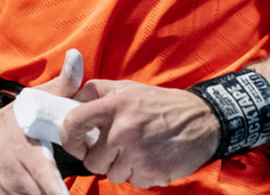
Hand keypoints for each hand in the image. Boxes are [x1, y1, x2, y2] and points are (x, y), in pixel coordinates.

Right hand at [0, 49, 84, 194]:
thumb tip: (77, 57)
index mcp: (29, 155)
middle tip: (71, 189)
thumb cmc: (11, 122)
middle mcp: (17, 179)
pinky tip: (39, 190)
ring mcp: (7, 193)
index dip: (61, 193)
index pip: (50, 184)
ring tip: (59, 189)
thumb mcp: (34, 100)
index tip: (70, 193)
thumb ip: (62, 85)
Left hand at [59, 79, 218, 188]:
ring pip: (111, 174)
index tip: (75, 142)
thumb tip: (68, 99)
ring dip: (121, 167)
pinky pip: (132, 182)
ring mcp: (138, 154)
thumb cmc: (159, 104)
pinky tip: (150, 158)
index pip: (73, 123)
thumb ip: (95, 92)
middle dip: (100, 158)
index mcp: (115, 106)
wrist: (201, 120)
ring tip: (136, 150)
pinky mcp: (152, 172)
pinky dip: (139, 174)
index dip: (68, 137)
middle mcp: (123, 130)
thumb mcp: (127, 89)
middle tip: (114, 148)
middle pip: (91, 161)